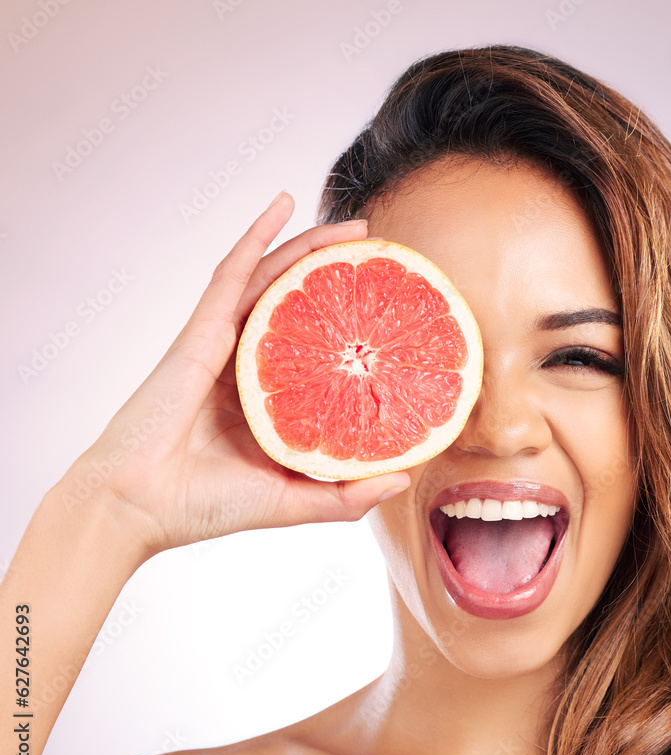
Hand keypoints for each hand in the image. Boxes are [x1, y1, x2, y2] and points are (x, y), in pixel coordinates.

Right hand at [61, 192, 409, 560]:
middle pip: (300, 303)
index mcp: (268, 399)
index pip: (318, 349)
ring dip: (310, 246)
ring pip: (273, 279)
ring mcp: (224, 343)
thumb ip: (346, 495)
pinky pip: (234, 273)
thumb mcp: (293, 502)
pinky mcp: (202, 331)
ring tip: (354, 227)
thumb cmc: (205, 506)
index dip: (352, 324)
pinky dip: (257, 236)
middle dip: (340, 275)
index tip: (392, 312)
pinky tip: (281, 205)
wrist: (139, 506)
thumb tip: (403, 477)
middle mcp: (249, 365)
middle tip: (382, 254)